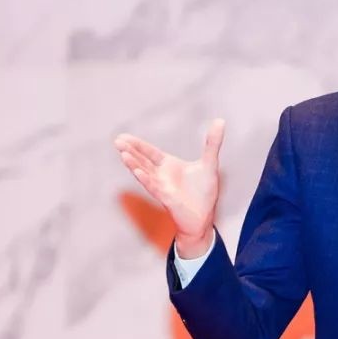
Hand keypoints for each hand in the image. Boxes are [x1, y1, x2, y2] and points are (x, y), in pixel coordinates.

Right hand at [113, 119, 224, 257]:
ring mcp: (162, 188)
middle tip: (117, 141)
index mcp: (168, 165)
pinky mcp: (168, 199)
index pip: (149, 152)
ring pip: (145, 174)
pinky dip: (146, 180)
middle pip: (142, 161)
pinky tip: (137, 172)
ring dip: (134, 164)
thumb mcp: (209, 163)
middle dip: (130, 151)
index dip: (137, 144)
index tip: (123, 136)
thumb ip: (212, 143)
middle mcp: (162, 176)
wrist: (204, 217)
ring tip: (124, 154)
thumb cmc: (204, 192)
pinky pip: (155, 188)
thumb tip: (220, 121)